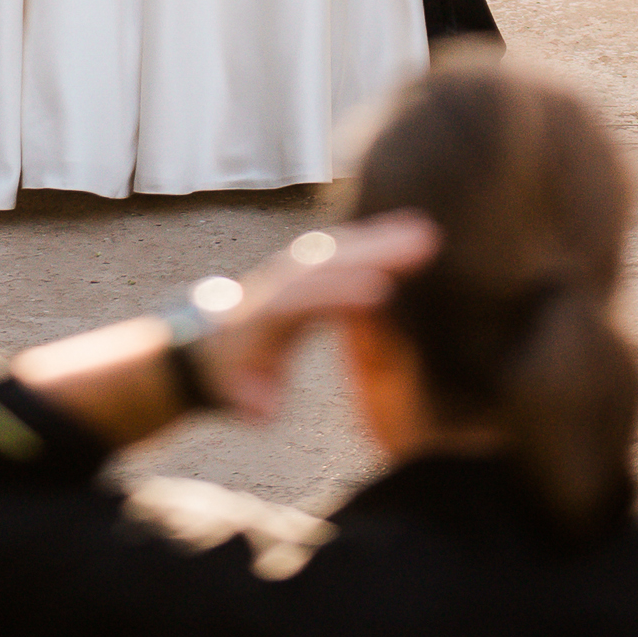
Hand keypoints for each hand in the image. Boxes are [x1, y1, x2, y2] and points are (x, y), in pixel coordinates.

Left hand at [197, 214, 441, 418]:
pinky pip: (343, 243)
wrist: (215, 344)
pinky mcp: (307, 260)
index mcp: (264, 316)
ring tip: (422, 232)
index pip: (303, 300)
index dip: (339, 294)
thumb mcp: (243, 395)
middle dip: (373, 251)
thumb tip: (266, 407)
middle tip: (421, 244)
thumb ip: (256, 400)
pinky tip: (404, 229)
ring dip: (379, 236)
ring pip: (339, 245)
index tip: (380, 291)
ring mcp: (291, 265)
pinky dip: (372, 234)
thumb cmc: (237, 375)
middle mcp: (278, 281)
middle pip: (328, 261)